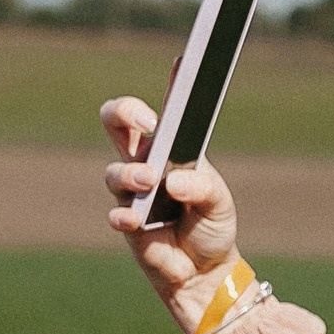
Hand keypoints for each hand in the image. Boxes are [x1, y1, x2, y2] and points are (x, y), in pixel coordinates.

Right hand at [100, 92, 242, 333]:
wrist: (204, 272)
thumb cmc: (212, 226)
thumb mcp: (219, 202)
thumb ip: (202, 187)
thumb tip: (174, 181)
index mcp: (174, 148)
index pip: (171, 108)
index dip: (175, 82)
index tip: (185, 62)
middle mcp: (148, 162)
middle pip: (117, 122)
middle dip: (123, 112)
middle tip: (146, 121)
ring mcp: (133, 192)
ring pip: (114, 170)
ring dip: (131, 173)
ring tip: (149, 181)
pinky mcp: (128, 223)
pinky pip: (117, 212)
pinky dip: (125, 215)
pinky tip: (134, 220)